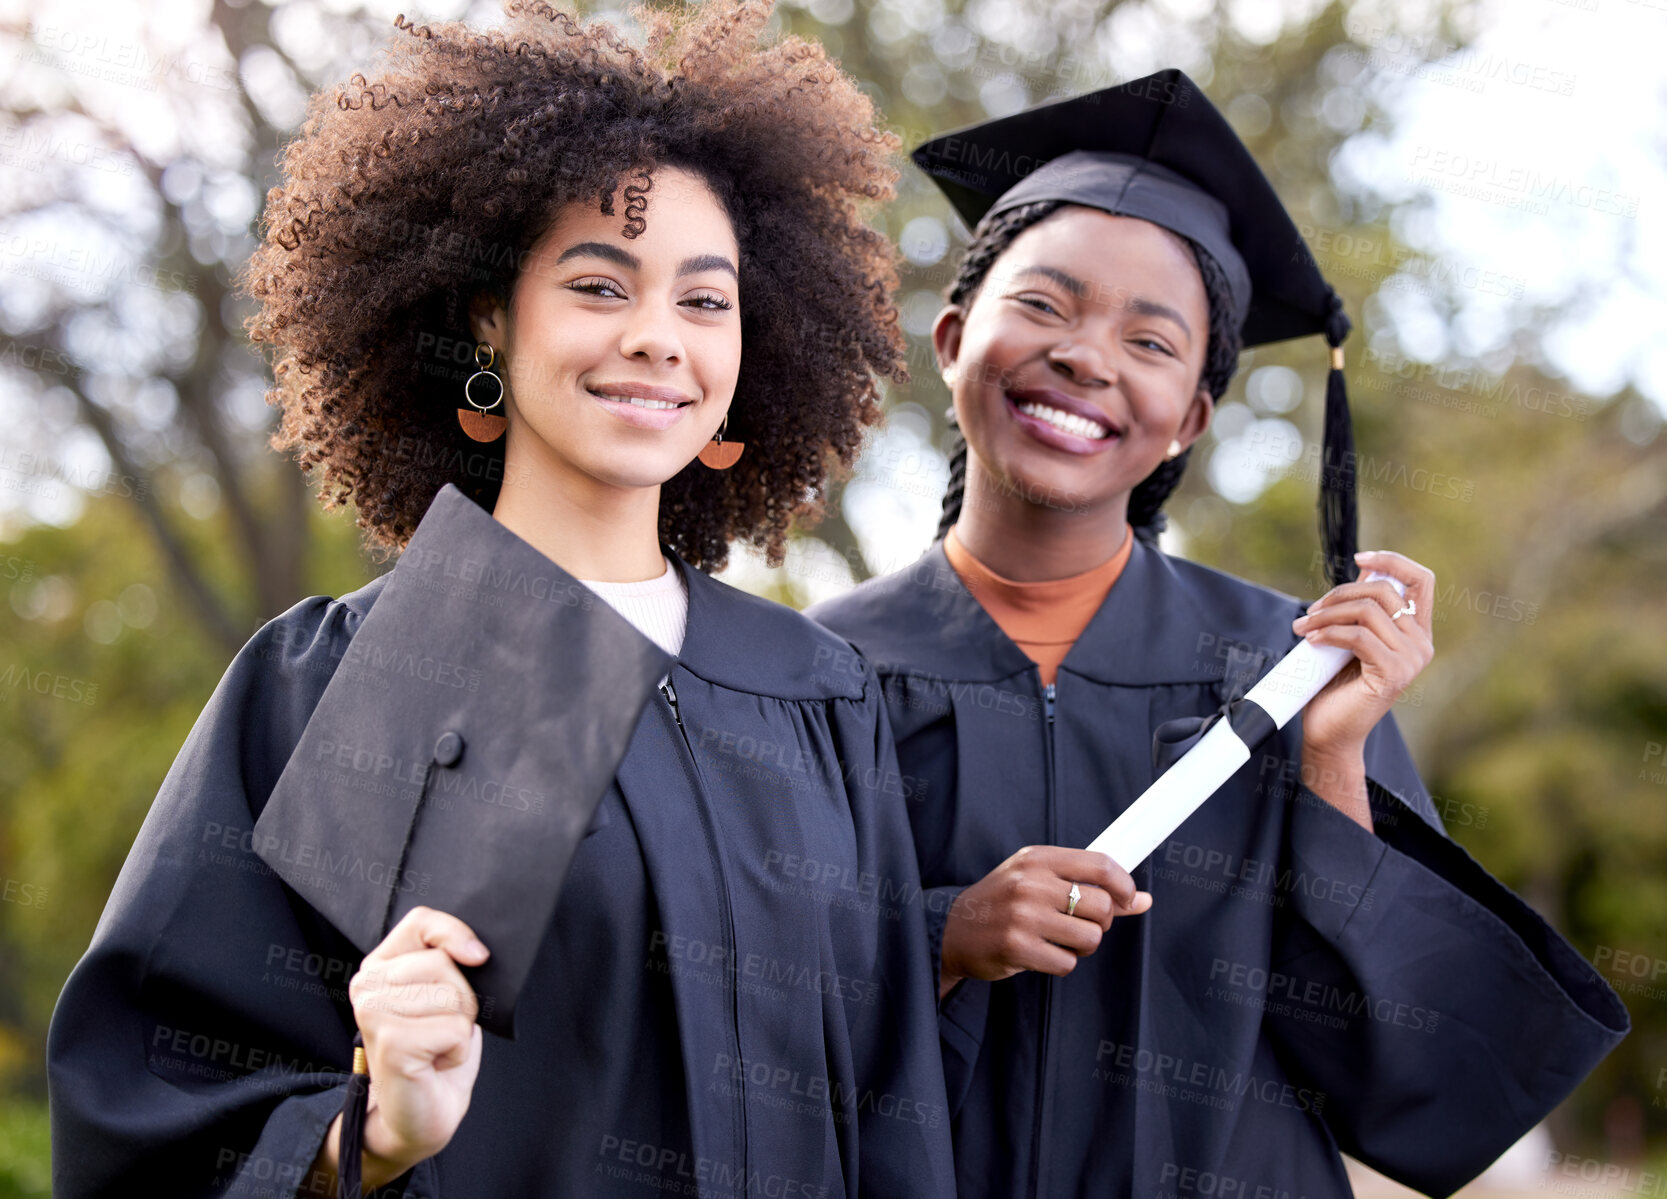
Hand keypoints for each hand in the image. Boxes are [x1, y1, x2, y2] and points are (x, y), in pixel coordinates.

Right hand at [327, 906, 488, 1184]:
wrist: (420, 1114)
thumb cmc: (437, 1052)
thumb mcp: (447, 995)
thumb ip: (451, 963)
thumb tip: (476, 951)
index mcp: (380, 965)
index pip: (421, 921)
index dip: (455, 933)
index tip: (477, 957)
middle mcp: (366, 984)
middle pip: (444, 962)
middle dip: (464, 999)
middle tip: (443, 1029)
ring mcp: (373, 1012)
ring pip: (452, 996)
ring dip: (460, 1027)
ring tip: (437, 1046)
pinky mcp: (391, 1042)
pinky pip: (453, 1029)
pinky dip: (457, 1050)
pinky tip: (435, 1063)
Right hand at [940, 846, 1150, 996]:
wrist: (952, 929)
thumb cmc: (1002, 902)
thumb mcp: (1039, 881)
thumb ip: (1089, 887)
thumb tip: (1143, 899)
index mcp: (1037, 859)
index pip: (1100, 864)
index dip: (1125, 884)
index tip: (1129, 898)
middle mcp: (1030, 883)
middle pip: (1102, 906)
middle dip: (1101, 922)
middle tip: (1082, 924)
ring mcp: (1023, 915)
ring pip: (1090, 938)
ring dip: (1082, 947)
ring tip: (1059, 940)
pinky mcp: (1017, 947)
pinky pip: (1068, 963)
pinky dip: (1061, 963)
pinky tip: (1041, 953)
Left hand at [1292, 550, 1434, 823]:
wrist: (1329, 733)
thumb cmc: (1335, 686)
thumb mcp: (1350, 637)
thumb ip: (1362, 608)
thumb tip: (1366, 567)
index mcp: (1416, 632)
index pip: (1422, 580)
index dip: (1393, 560)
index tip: (1359, 557)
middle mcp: (1421, 644)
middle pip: (1384, 590)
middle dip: (1339, 593)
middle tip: (1310, 612)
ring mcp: (1411, 661)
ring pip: (1368, 611)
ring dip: (1327, 614)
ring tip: (1302, 627)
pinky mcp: (1392, 675)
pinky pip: (1358, 637)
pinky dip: (1329, 633)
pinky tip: (1311, 640)